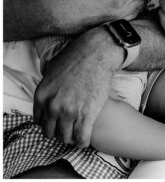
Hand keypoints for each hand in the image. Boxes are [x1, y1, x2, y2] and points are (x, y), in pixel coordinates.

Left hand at [34, 27, 120, 146]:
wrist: (98, 51)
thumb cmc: (77, 56)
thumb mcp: (52, 69)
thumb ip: (47, 88)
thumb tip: (46, 97)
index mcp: (42, 95)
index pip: (39, 121)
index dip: (49, 121)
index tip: (57, 120)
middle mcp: (53, 106)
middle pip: (51, 132)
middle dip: (59, 130)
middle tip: (68, 124)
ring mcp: (70, 112)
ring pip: (66, 138)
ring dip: (71, 136)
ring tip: (77, 129)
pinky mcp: (88, 114)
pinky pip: (82, 139)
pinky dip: (83, 141)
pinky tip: (85, 136)